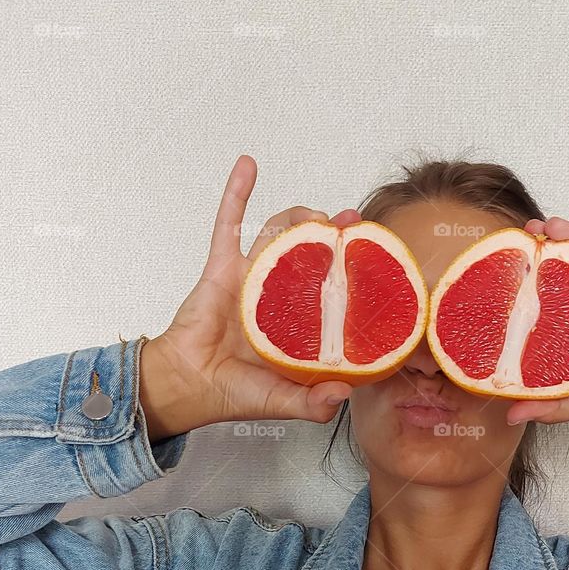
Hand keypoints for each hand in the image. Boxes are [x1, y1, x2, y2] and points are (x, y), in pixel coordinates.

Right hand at [139, 155, 362, 440]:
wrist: (189, 385)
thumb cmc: (235, 393)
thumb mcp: (284, 402)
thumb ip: (313, 404)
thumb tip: (344, 394)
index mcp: (301, 323)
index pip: (335, 291)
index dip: (356, 275)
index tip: (379, 261)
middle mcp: (281, 295)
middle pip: (313, 252)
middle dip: (336, 236)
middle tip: (355, 225)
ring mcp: (253, 277)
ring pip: (280, 234)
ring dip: (300, 216)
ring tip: (318, 215)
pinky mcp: (223, 267)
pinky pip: (229, 224)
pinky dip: (237, 193)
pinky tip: (248, 165)